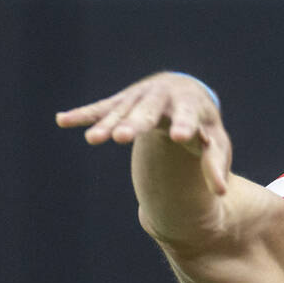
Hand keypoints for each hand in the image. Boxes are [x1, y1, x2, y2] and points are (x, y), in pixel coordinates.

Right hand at [55, 73, 229, 194]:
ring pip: (121, 112)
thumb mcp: (215, 141)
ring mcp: (139, 98)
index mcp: (189, 105)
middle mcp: (162, 98)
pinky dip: (83, 115)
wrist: (184, 89)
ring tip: (93, 140)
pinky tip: (62, 120)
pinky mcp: (121, 101)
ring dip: (106, 125)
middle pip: (148, 112)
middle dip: (135, 124)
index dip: (184, 126)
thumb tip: (222, 193)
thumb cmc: (202, 123)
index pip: (187, 116)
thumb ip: (214, 163)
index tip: (182, 137)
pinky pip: (100, 108)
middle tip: (121, 138)